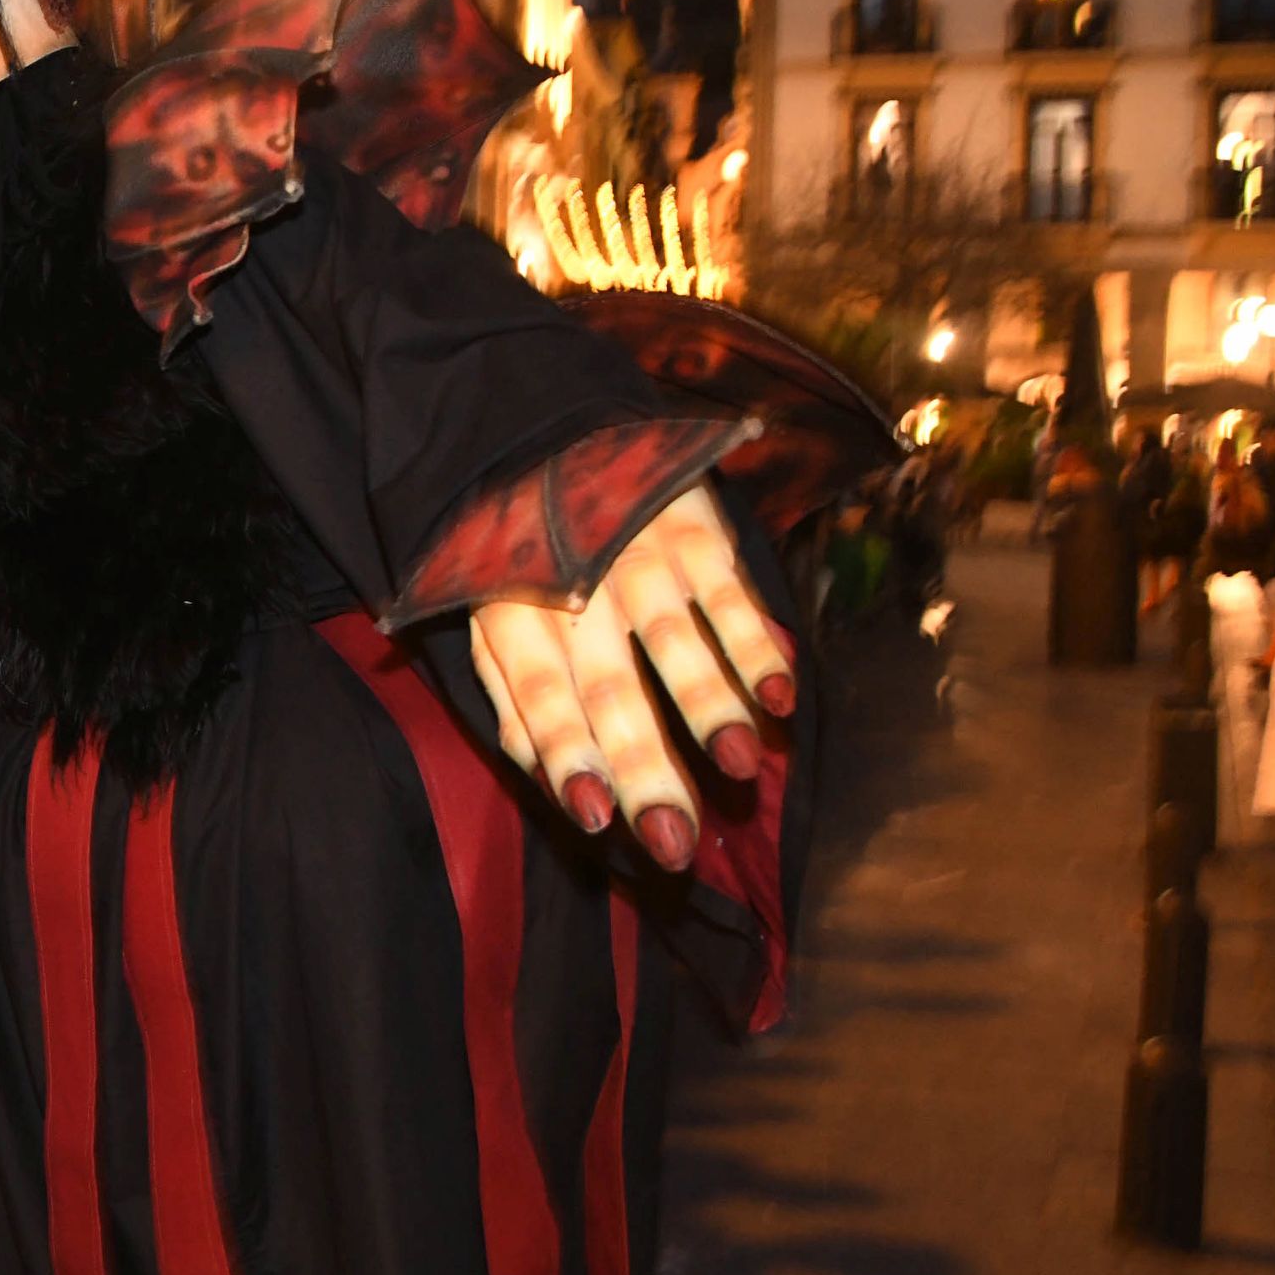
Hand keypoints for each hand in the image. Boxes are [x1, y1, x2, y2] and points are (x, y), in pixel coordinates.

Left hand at [468, 486, 793, 871]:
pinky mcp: (690, 527)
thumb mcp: (496, 625)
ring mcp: (633, 553)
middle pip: (607, 684)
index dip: (567, 753)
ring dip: (708, 705)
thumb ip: (521, 707)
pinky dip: (753, 644)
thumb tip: (553, 784)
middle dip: (643, 765)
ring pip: (671, 638)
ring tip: (738, 767)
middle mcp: (569, 586)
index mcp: (510, 614)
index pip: (540, 693)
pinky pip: (725, 591)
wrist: (551, 433)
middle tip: (674, 841)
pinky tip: (778, 696)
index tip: (595, 817)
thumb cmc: (523, 559)